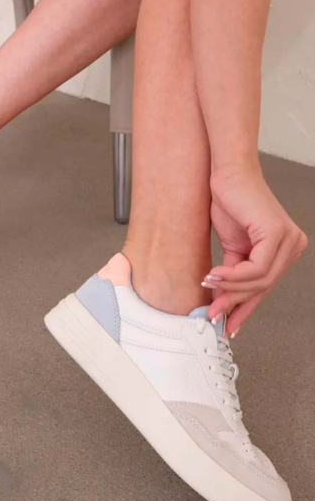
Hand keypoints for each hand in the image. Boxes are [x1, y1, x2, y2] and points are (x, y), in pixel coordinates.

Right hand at [205, 165, 306, 334]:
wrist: (226, 176)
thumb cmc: (230, 204)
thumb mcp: (232, 248)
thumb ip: (233, 274)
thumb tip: (221, 301)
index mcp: (284, 249)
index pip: (265, 287)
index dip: (245, 309)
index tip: (228, 324)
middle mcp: (292, 245)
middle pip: (263, 287)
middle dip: (234, 302)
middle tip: (212, 311)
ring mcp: (288, 239)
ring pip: (259, 281)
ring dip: (230, 288)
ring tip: (209, 286)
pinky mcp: (276, 233)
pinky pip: (255, 268)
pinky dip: (232, 276)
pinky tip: (214, 276)